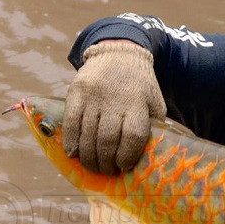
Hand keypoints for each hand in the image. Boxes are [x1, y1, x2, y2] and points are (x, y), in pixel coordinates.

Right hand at [64, 40, 166, 173]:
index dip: (127, 155)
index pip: (132, 135)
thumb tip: (147, 156)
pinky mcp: (76, 92)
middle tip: (106, 171)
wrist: (118, 52)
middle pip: (107, 139)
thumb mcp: (153, 100)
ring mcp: (93, 96)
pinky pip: (70, 123)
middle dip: (105, 162)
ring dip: (88, 157)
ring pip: (87, 135)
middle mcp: (115, 99)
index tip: (124, 166)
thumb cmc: (139, 84)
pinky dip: (71, 142)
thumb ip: (152, 125)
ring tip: (92, 166)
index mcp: (138, 102)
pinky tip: (74, 154)